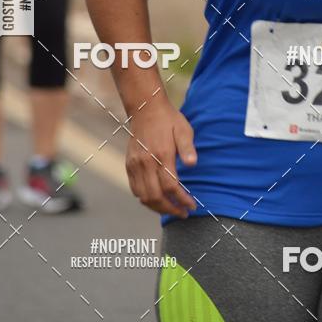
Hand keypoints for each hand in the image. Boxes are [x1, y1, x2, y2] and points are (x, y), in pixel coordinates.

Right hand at [125, 97, 197, 218]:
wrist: (146, 108)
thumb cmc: (168, 120)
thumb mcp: (184, 129)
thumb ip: (188, 148)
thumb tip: (192, 164)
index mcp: (162, 154)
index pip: (171, 186)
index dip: (182, 200)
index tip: (192, 206)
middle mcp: (146, 162)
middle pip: (156, 197)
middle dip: (170, 209)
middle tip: (183, 213)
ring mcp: (135, 164)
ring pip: (143, 196)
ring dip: (157, 207)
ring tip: (171, 208)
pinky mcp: (129, 164)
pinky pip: (135, 189)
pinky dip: (146, 199)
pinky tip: (157, 198)